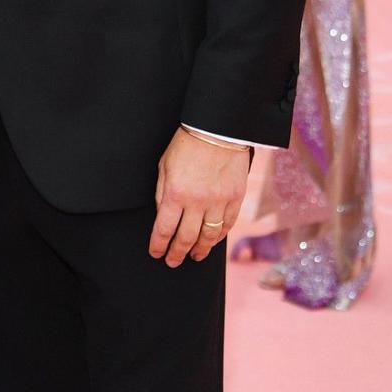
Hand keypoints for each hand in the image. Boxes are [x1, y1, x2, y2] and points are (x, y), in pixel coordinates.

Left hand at [149, 127, 250, 265]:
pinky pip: (227, 224)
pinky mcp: (235, 197)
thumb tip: (162, 215)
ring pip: (208, 235)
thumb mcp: (164, 167)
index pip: (164, 229)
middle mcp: (197, 202)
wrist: (217, 129)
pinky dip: (219, 236)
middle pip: (186, 238)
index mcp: (175, 194)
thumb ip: (162, 193)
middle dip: (177, 253)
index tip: (156, 253)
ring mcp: (219, 201)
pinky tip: (212, 241)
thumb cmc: (186, 145)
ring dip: (200, 249)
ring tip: (194, 256)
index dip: (159, 245)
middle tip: (173, 262)